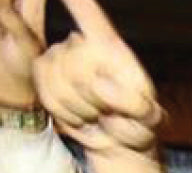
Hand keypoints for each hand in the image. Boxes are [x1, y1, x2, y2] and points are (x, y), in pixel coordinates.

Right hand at [32, 0, 163, 154]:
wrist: (115, 139)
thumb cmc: (136, 122)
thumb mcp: (148, 117)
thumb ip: (134, 103)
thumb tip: (99, 85)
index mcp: (109, 45)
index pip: (88, 15)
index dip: (75, 0)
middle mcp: (80, 46)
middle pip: (74, 69)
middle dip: (95, 100)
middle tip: (110, 110)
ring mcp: (58, 59)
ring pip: (60, 87)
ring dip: (82, 110)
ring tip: (98, 113)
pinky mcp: (43, 77)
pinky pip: (48, 97)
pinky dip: (68, 116)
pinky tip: (82, 117)